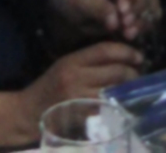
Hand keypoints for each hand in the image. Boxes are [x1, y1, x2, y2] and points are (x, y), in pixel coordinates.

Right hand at [17, 42, 145, 125]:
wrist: (28, 112)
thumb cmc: (49, 87)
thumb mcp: (64, 66)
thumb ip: (88, 60)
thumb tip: (119, 56)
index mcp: (71, 61)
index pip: (105, 50)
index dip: (126, 51)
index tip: (137, 56)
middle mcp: (76, 77)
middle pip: (115, 70)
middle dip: (132, 72)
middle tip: (138, 74)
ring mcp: (79, 98)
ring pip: (115, 90)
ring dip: (128, 89)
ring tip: (132, 88)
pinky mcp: (82, 115)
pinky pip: (107, 107)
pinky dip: (118, 104)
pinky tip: (121, 102)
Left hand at [52, 0, 160, 42]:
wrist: (74, 14)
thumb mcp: (84, 0)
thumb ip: (100, 8)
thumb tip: (115, 23)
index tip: (122, 11)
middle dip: (138, 9)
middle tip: (126, 25)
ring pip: (151, 4)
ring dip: (143, 20)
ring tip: (129, 34)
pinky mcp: (140, 11)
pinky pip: (150, 17)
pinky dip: (144, 26)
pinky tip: (133, 35)